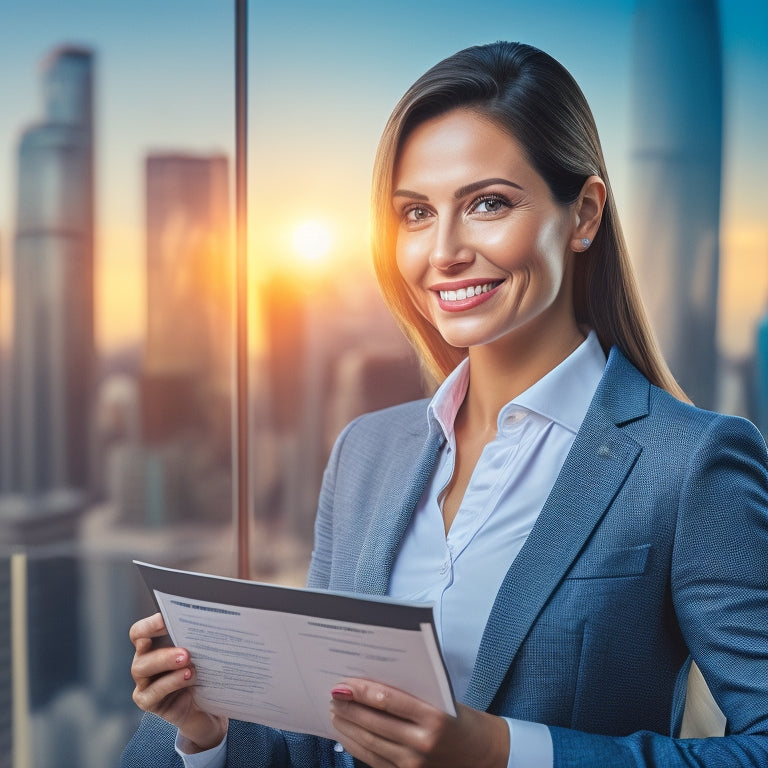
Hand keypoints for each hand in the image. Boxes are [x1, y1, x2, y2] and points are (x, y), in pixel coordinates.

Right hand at [129, 612, 227, 752]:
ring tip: (189, 662)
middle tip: (186, 650)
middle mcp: (145, 659)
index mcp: (155, 643)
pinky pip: (152, 692)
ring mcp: (144, 681)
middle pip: (140, 644)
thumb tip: (210, 618)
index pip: (141, 630)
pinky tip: (188, 677)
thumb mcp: (202, 653)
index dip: (150, 624)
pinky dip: (170, 683)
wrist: (209, 708)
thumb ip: (198, 638)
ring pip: (142, 667)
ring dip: (165, 662)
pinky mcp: (148, 701)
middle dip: (163, 644)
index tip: (167, 617)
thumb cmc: (205, 673)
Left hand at [329, 679, 508, 767]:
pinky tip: (347, 734)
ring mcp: (413, 764)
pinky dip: (356, 745)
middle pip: (374, 723)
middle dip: (349, 708)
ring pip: (370, 743)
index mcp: (434, 717)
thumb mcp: (442, 699)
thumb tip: (372, 682)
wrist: (484, 754)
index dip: (362, 691)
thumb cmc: (461, 719)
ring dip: (348, 726)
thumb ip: (411, 693)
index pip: (389, 700)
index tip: (344, 681)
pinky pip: (374, 759)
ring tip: (334, 711)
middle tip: (333, 693)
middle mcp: (423, 743)